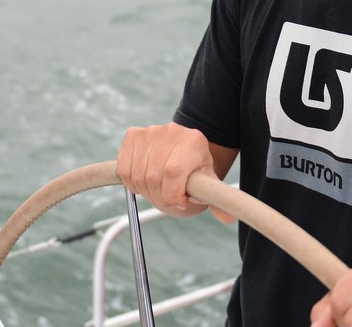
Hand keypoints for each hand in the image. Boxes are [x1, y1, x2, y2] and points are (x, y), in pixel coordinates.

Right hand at [117, 123, 232, 220]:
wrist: (184, 150)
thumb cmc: (195, 171)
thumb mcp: (208, 185)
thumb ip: (218, 202)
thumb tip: (227, 220)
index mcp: (194, 142)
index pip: (173, 172)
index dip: (173, 195)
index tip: (181, 202)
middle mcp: (171, 132)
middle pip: (153, 176)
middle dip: (160, 197)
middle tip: (169, 200)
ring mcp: (150, 132)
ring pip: (137, 175)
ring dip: (145, 192)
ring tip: (158, 190)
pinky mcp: (133, 136)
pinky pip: (124, 168)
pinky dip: (131, 182)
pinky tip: (144, 182)